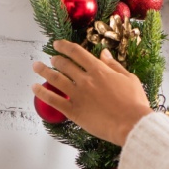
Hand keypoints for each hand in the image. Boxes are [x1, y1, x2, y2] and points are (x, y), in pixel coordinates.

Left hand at [31, 40, 152, 145]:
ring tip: (36, 66)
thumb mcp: (129, 78)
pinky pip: (53, 100)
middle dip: (55, 59)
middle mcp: (85, 80)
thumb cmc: (134, 102)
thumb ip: (113, 65)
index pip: (77, 53)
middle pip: (64, 64)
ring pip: (55, 79)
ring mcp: (77, 95)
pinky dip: (41, 93)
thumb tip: (103, 53)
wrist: (132, 124)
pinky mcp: (73, 111)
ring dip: (43, 70)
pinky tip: (34, 88)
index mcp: (99, 70)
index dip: (64, 46)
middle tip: (51, 58)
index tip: (57, 44)